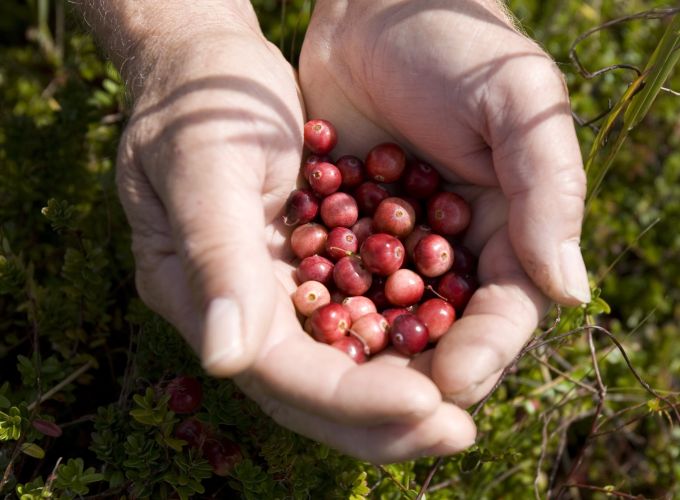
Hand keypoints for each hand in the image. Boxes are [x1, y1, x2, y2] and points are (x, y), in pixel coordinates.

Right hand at [116, 25, 474, 461]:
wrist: (208, 65)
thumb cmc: (203, 101)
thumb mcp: (204, 165)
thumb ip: (216, 259)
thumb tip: (225, 361)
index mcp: (196, 290)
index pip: (276, 368)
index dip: (348, 396)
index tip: (424, 404)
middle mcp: (234, 307)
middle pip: (307, 389)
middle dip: (381, 418)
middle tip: (455, 434)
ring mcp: (267, 293)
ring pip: (333, 367)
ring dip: (395, 394)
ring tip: (458, 415)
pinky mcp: (300, 272)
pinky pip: (350, 324)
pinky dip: (394, 346)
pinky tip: (444, 353)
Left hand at [300, 0, 590, 405]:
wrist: (375, 8)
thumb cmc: (459, 44)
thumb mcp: (519, 103)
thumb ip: (549, 191)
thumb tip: (572, 291)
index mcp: (506, 232)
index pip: (505, 313)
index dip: (484, 352)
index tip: (452, 385)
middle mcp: (450, 252)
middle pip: (441, 335)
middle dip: (419, 375)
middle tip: (390, 412)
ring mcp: (391, 248)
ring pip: (382, 323)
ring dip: (362, 359)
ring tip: (337, 389)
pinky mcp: (338, 232)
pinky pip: (328, 285)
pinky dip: (318, 312)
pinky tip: (296, 335)